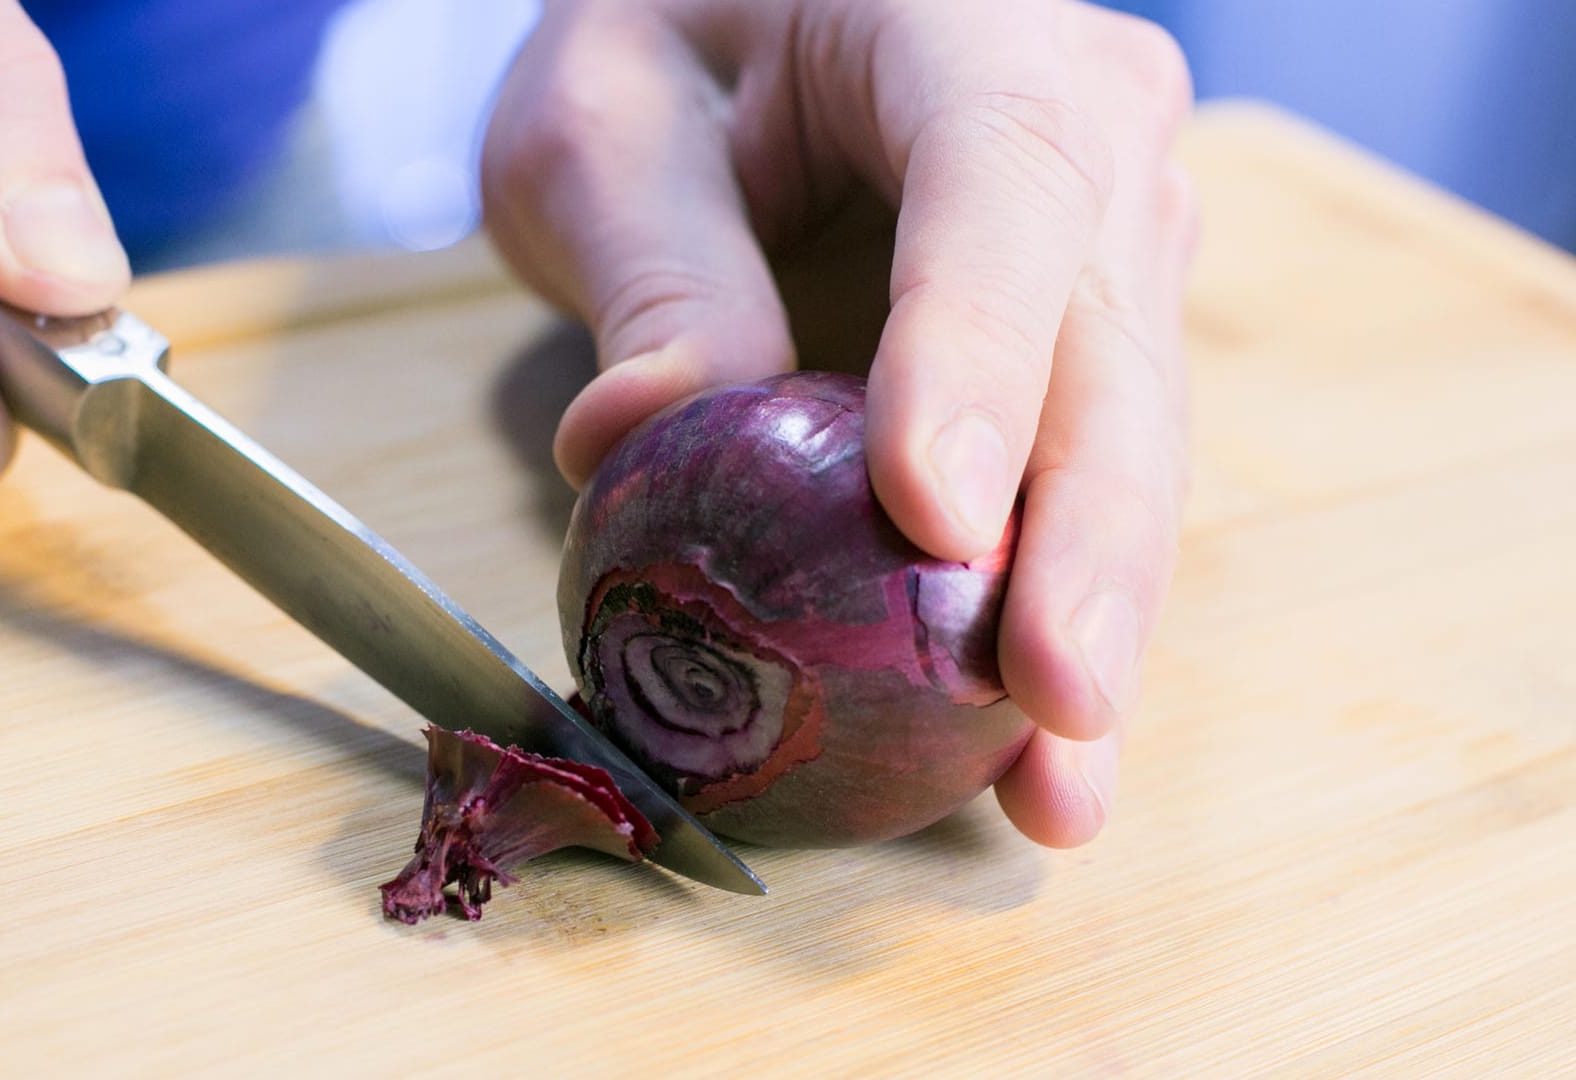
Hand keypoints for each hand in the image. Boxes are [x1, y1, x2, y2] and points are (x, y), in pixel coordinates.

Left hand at [483, 0, 1195, 846]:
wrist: (743, 19)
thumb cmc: (664, 36)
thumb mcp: (600, 123)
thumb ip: (648, 269)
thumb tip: (633, 443)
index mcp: (960, 22)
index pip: (1001, 180)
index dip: (978, 353)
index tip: (936, 519)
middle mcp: (1084, 125)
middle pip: (1105, 343)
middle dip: (1084, 542)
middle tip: (1056, 704)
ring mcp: (1107, 236)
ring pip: (1121, 437)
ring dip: (1089, 615)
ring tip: (1059, 783)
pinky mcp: (1081, 335)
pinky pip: (1077, 476)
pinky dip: (1048, 609)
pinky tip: (1038, 745)